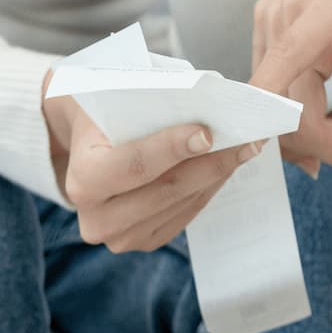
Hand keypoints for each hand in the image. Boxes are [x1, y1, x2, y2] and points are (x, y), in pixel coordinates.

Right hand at [43, 79, 262, 251]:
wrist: (83, 139)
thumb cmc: (102, 109)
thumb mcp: (112, 93)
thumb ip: (149, 98)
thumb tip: (203, 101)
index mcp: (82, 179)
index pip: (133, 166)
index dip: (171, 149)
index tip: (207, 133)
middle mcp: (96, 218)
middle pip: (166, 189)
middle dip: (210, 162)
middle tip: (248, 138)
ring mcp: (120, 236)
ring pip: (182, 203)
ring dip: (218, 174)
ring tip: (247, 147)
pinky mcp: (145, 239)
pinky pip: (187, 214)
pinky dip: (210, 187)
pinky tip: (230, 164)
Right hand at [251, 0, 331, 174]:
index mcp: (317, 17)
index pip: (279, 91)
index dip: (297, 138)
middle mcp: (280, 16)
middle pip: (278, 108)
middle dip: (320, 142)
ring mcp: (267, 17)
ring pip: (269, 101)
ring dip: (307, 128)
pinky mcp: (265, 21)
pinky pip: (269, 82)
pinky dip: (296, 107)